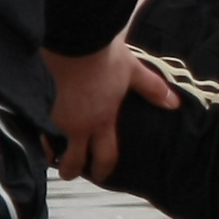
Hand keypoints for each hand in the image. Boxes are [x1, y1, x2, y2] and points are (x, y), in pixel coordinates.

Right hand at [44, 40, 144, 181]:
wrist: (75, 42)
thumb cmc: (105, 58)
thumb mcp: (134, 73)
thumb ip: (153, 90)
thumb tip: (174, 104)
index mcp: (102, 121)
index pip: (105, 156)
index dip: (104, 170)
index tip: (102, 177)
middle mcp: (79, 125)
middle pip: (72, 160)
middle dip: (70, 170)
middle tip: (69, 173)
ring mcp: (59, 115)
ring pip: (54, 142)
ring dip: (54, 150)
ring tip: (55, 152)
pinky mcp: (45, 103)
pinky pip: (44, 126)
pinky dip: (44, 132)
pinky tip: (46, 128)